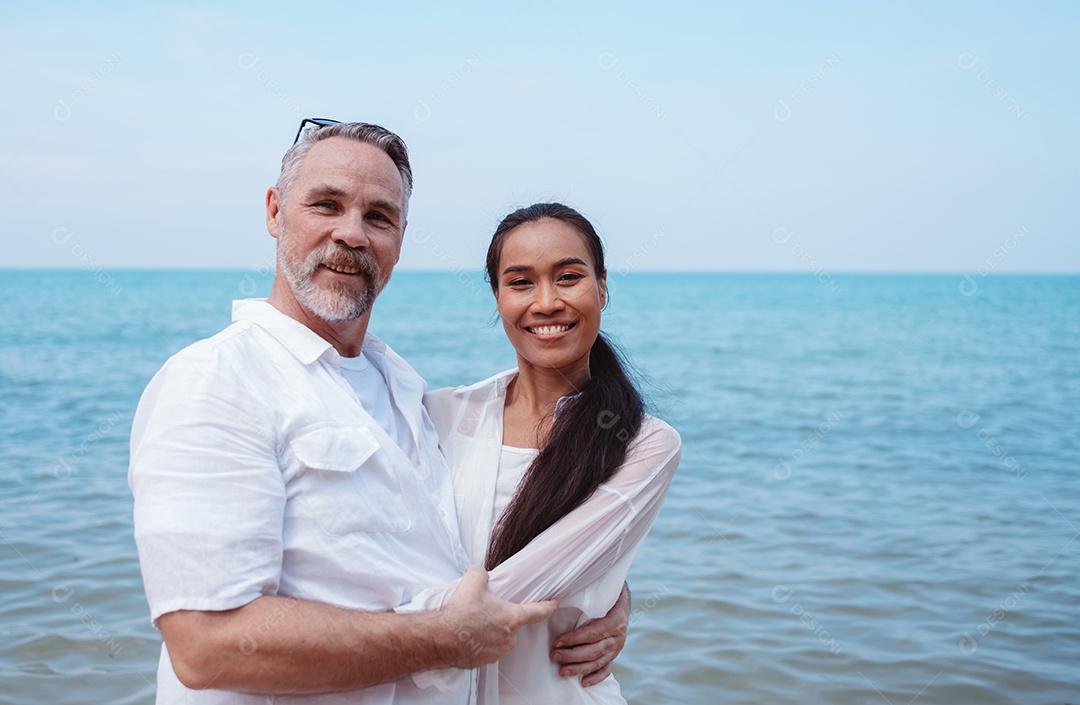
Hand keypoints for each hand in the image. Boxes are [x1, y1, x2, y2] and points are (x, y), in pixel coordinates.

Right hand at [440, 565, 556, 667]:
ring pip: (500, 637)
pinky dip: (482, 642)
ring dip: (492, 631)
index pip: (537, 612)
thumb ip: (481, 573)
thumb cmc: (460, 613)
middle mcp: (509, 637)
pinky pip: (488, 649)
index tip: (554, 605)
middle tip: (486, 610)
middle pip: (513, 624)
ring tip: (474, 623)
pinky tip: (469, 635)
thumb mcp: (472, 582)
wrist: (441, 639)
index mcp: (512, 618)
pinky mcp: (485, 661)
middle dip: (503, 617)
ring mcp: (498, 651)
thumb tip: (480, 573)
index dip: (548, 607)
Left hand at [550, 583, 629, 685]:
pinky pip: (607, 668)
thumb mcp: (601, 588)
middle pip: (594, 650)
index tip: (558, 642)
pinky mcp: (615, 654)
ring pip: (598, 661)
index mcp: (616, 620)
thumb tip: (566, 587)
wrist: (621, 599)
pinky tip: (584, 682)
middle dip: (572, 655)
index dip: (574, 638)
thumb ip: (588, 591)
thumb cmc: (607, 592)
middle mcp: (619, 636)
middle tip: (554, 656)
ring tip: (562, 671)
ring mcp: (617, 647)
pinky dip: (596, 677)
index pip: (593, 632)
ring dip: (579, 668)